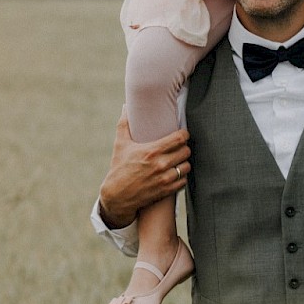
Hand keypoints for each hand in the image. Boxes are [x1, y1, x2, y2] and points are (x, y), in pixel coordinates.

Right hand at [98, 113, 190, 227]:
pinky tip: (176, 173)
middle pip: (186, 151)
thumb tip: (125, 107)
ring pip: (186, 167)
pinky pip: (183, 181)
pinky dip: (181, 177)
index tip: (183, 134)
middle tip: (180, 148)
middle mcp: (159, 164)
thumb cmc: (118, 168)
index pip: (179, 138)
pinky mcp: (165, 190)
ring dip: (184, 163)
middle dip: (184, 148)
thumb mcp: (120, 145)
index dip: (184, 134)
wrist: (116, 196)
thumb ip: (124, 124)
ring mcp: (164, 179)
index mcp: (151, 151)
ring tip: (179, 161)